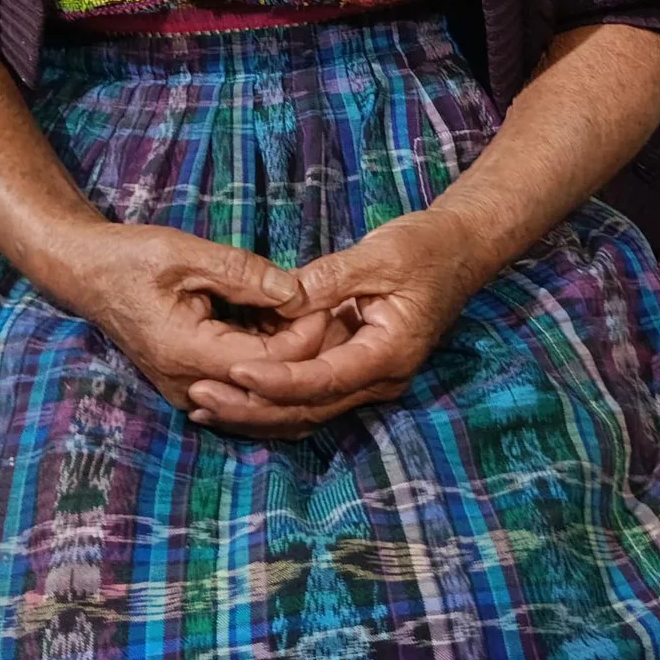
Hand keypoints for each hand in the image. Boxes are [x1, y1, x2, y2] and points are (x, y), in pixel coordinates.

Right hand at [41, 222, 311, 414]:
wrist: (86, 273)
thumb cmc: (130, 258)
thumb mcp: (185, 253)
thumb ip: (242, 273)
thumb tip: (296, 291)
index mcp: (186, 353)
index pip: (268, 366)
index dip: (304, 337)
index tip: (324, 302)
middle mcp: (188, 384)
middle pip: (268, 384)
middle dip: (303, 349)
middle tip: (328, 309)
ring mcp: (188, 390)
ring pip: (258, 388)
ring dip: (287, 355)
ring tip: (309, 313)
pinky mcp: (191, 382)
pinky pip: (241, 381)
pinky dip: (266, 357)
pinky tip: (278, 323)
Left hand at [187, 209, 490, 437]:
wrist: (458, 251)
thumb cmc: (424, 248)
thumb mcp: (379, 254)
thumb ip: (331, 278)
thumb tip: (285, 298)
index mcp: (390, 353)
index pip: (324, 379)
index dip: (278, 379)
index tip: (235, 370)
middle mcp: (379, 378)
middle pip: (308, 409)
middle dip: (252, 407)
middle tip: (200, 396)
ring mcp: (367, 379)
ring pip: (304, 411)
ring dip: (254, 411)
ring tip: (202, 405)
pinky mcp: (353, 370)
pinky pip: (308, 395)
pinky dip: (270, 399)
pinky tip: (231, 397)